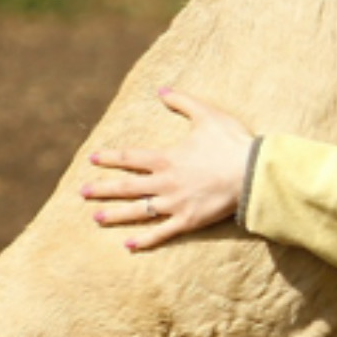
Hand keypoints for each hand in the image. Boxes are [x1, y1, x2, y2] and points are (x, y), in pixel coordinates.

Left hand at [82, 89, 254, 251]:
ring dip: (116, 214)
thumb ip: (183, 102)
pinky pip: (162, 233)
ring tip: (96, 217)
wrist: (253, 173)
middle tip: (82, 193)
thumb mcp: (207, 115)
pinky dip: (144, 240)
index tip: (93, 158)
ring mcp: (175, 204)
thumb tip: (162, 90)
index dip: (111, 157)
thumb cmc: (232, 143)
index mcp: (167, 158)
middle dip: (103, 189)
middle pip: (127, 186)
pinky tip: (128, 245)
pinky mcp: (188, 220)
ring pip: (139, 211)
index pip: (131, 157)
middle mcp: (165, 183)